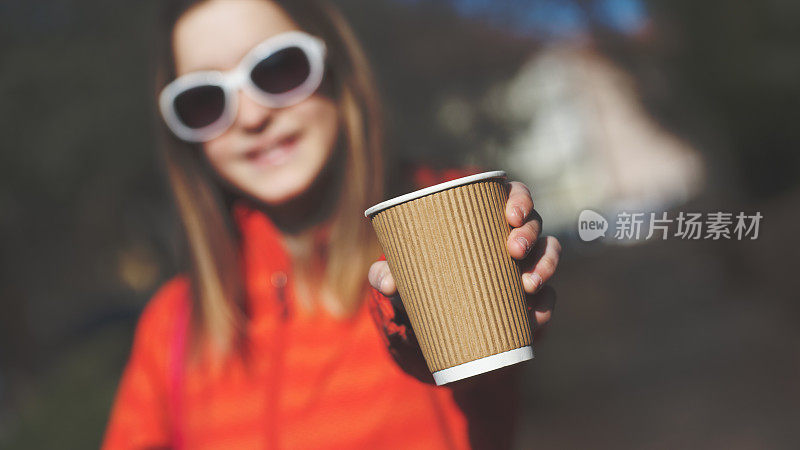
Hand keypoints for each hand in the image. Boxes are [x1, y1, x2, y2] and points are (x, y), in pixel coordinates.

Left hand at [368, 180, 560, 330]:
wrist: (435, 318)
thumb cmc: (423, 276)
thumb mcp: (403, 274)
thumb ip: (386, 274)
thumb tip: (386, 282)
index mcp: (488, 215)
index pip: (515, 194)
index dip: (520, 199)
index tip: (509, 216)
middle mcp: (513, 235)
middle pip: (536, 224)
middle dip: (530, 235)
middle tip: (513, 251)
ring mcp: (527, 266)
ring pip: (549, 256)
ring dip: (546, 266)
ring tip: (527, 285)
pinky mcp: (532, 299)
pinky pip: (548, 299)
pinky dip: (545, 308)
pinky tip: (534, 318)